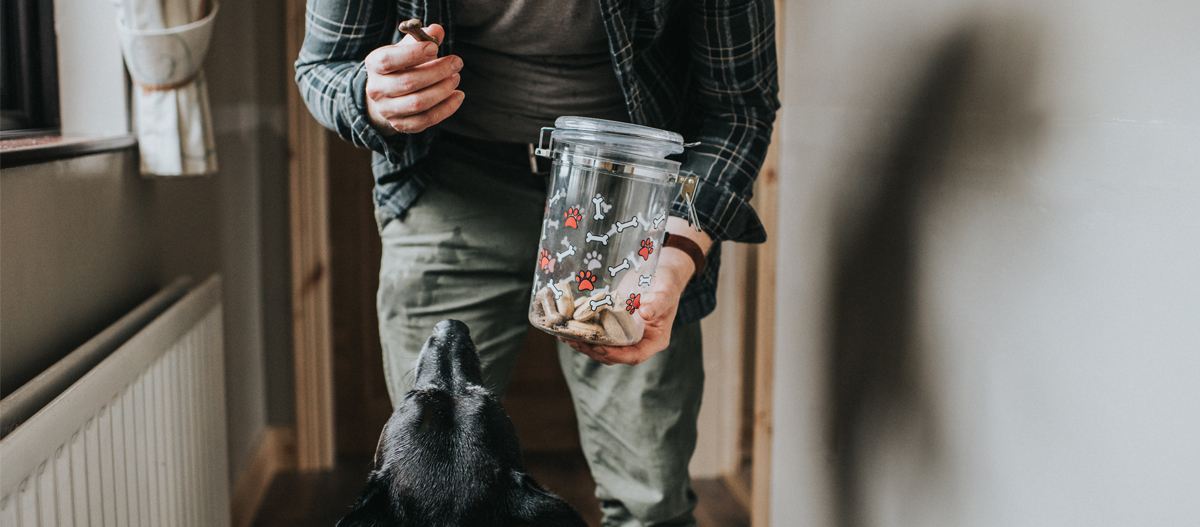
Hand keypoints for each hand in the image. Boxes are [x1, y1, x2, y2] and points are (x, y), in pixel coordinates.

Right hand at [363, 24, 463, 134]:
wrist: (386, 95)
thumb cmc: (400, 66)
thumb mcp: (405, 48)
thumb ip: (420, 38)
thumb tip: (436, 31)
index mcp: (374, 64)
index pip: (389, 60)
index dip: (413, 54)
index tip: (435, 48)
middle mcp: (377, 89)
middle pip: (408, 83)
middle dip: (437, 72)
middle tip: (456, 62)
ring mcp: (388, 110)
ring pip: (418, 103)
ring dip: (443, 90)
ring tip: (456, 77)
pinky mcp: (401, 125)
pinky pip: (427, 119)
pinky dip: (446, 108)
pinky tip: (458, 95)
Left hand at [560, 217, 712, 364]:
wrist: (661, 272)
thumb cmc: (667, 283)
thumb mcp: (666, 292)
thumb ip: (658, 303)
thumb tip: (645, 313)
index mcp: (654, 340)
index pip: (634, 356)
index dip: (615, 355)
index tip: (598, 346)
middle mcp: (639, 341)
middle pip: (614, 354)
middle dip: (592, 350)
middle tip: (573, 340)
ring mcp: (625, 334)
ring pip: (603, 345)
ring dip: (584, 342)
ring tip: (565, 334)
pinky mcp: (614, 323)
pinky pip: (598, 332)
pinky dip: (584, 329)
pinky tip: (568, 323)